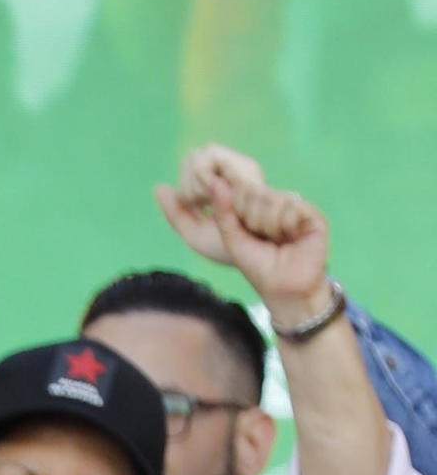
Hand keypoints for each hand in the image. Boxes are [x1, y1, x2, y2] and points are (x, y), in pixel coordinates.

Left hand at [157, 145, 333, 325]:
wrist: (283, 287)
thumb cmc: (254, 265)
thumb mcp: (221, 237)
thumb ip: (193, 213)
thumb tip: (160, 187)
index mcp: (254, 205)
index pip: (234, 187)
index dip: (230, 201)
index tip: (238, 226)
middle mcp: (275, 201)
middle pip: (249, 192)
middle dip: (247, 218)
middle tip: (259, 237)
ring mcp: (295, 207)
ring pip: (267, 198)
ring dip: (264, 222)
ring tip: (273, 240)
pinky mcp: (313, 215)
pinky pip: (289, 206)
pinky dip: (282, 223)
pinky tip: (287, 238)